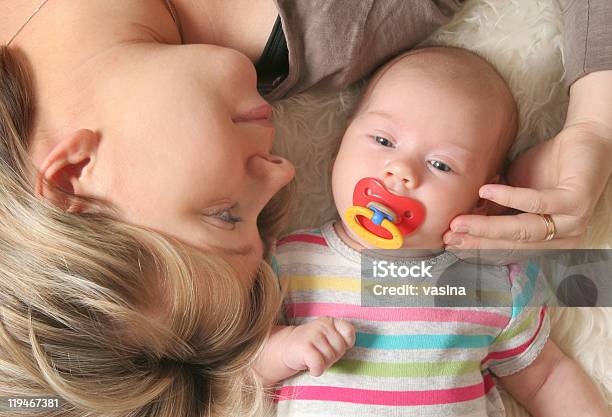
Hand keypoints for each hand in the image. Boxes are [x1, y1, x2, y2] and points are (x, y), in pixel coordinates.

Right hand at [282, 317, 354, 376]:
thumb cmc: (312, 346)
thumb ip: (341, 338)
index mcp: (330, 321)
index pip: (349, 331)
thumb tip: (348, 345)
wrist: (285, 348)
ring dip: (323, 364)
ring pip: (330, 358)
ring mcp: (313, 334)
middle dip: (333, 357)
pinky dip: (316, 370)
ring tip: (313, 358)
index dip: (345, 344)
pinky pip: (319, 364)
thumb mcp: (328, 337)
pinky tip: (310, 367)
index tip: (333, 346)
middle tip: (320, 354)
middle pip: (341, 349)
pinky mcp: (304, 346)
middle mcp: (322, 325)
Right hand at [444, 123, 611, 250]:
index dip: (478, 243)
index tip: (450, 240)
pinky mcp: (576, 200)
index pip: (508, 244)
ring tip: (461, 221)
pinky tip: (487, 192)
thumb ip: (497, 206)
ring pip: (524, 229)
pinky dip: (510, 198)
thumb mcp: (516, 189)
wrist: (584, 138)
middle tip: (450, 235)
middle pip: (514, 241)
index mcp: (548, 237)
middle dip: (479, 239)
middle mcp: (563, 235)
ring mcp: (572, 220)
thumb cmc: (549, 165)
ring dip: (489, 226)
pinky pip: (538, 203)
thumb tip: (465, 217)